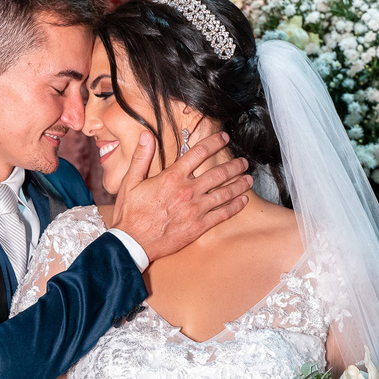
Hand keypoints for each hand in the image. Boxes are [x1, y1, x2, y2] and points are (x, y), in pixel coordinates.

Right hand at [111, 131, 252, 261]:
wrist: (133, 243)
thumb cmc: (130, 213)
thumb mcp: (130, 182)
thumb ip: (141, 157)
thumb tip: (146, 135)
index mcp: (172, 177)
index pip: (199, 153)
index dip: (214, 142)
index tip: (224, 138)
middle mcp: (187, 191)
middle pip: (218, 173)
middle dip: (234, 165)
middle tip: (243, 161)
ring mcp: (195, 209)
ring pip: (224, 193)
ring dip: (239, 184)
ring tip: (249, 178)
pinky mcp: (199, 226)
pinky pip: (222, 214)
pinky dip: (235, 206)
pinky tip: (243, 200)